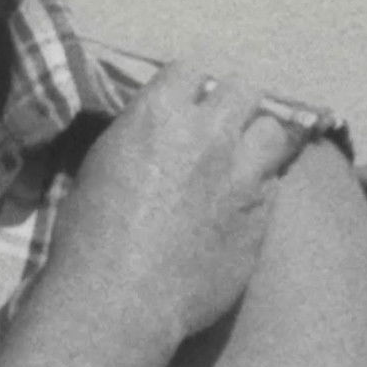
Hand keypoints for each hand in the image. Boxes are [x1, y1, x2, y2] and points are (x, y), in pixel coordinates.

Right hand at [44, 64, 306, 346]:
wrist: (122, 297)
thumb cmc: (92, 234)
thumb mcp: (103, 163)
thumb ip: (141, 134)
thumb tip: (159, 129)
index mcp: (159, 114)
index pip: (191, 69)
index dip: (187, 87)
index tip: (183, 103)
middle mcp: (210, 135)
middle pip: (244, 90)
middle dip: (231, 105)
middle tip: (217, 128)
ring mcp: (243, 175)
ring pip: (273, 131)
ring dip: (256, 141)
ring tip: (240, 161)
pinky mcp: (263, 215)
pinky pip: (274, 184)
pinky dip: (260, 187)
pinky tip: (240, 204)